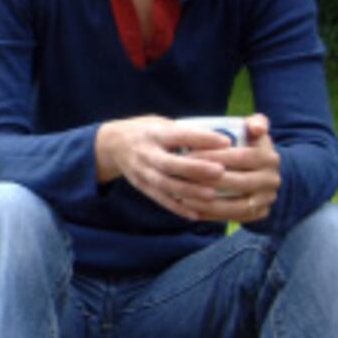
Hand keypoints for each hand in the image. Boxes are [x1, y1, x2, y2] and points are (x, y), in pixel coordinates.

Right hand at [95, 115, 229, 220]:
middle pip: (170, 164)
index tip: (225, 141)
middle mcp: (146, 154)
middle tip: (220, 170)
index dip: (202, 138)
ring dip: (189, 191)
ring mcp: (142, 173)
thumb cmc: (145, 131)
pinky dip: (178, 208)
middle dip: (195, 168)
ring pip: (166, 185)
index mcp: (153, 133)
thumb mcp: (159, 123)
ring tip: (212, 195)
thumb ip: (182, 132)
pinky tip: (196, 214)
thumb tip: (216, 140)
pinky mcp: (142, 187)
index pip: (179, 135)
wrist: (111, 145)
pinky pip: (161, 200)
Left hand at [186, 114, 280, 223]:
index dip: (213, 156)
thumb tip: (256, 126)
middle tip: (181, 177)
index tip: (189, 154)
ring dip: (207, 203)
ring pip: (235, 205)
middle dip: (207, 180)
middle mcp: (272, 180)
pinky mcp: (260, 214)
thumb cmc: (249, 146)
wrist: (264, 172)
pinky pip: (234, 217)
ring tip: (182, 197)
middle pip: (236, 182)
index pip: (239, 156)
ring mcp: (266, 199)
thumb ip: (255, 123)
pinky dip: (211, 215)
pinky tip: (191, 209)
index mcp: (269, 157)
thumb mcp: (254, 132)